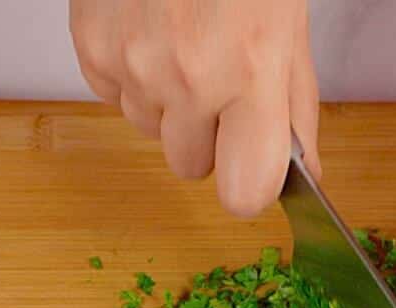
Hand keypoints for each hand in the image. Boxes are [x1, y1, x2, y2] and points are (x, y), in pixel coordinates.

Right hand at [69, 0, 319, 216]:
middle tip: (218, 81)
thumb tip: (303, 170)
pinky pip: (113, 96)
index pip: (246, 194)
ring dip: (166, 102)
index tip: (253, 166)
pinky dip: (131, 74)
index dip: (250, 186)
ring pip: (149, 130)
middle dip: (206, 137)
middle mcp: (189, 75)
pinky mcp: (92, 49)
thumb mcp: (289, 26)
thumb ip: (295, 106)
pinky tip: (151, 29)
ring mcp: (133, 64)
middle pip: (190, 168)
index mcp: (251, 70)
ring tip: (183, 39)